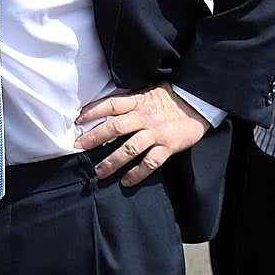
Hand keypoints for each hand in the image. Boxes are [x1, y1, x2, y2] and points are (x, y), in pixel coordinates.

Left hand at [74, 82, 210, 186]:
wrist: (196, 102)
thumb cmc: (168, 97)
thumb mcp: (145, 92)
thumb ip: (128, 101)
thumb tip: (104, 109)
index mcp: (137, 102)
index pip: (110, 105)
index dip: (92, 112)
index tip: (77, 120)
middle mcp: (144, 117)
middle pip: (115, 127)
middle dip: (95, 138)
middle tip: (79, 147)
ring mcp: (156, 133)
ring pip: (130, 149)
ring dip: (112, 161)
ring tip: (99, 171)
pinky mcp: (168, 147)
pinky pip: (150, 163)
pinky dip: (137, 174)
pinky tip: (126, 182)